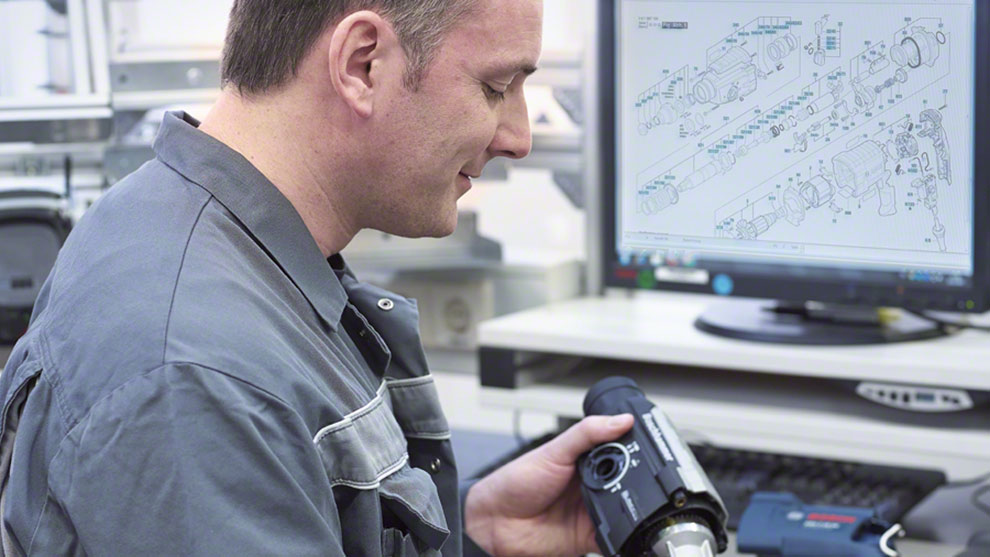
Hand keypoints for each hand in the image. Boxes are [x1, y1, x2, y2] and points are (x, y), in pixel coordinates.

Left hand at [463, 414, 634, 555]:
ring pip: (624, 508)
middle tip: (634, 477)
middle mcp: (591, 484)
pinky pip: (615, 536)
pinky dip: (621, 533)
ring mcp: (591, 510)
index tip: (649, 446)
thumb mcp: (553, 450)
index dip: (633, 450)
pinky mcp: (590, 536)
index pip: (619, 452)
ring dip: (629, 506)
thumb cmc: (515, 482)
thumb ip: (587, 433)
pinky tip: (620, 524)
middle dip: (634, 481)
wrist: (494, 522)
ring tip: (622, 498)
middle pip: (627, 481)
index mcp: (585, 460)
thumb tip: (621, 419)